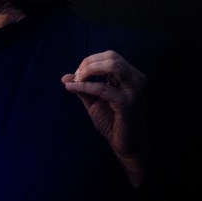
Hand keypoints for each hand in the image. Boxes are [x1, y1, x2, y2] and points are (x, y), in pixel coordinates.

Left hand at [62, 50, 148, 185]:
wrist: (125, 144)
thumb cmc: (112, 121)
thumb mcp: (94, 101)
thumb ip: (82, 87)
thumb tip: (64, 77)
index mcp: (131, 76)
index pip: (110, 56)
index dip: (90, 61)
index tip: (77, 75)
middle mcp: (137, 79)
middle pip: (111, 57)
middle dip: (88, 64)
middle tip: (76, 77)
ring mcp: (135, 90)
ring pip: (111, 66)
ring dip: (88, 71)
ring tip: (76, 81)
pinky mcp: (128, 102)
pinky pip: (102, 88)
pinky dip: (84, 86)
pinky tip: (72, 88)